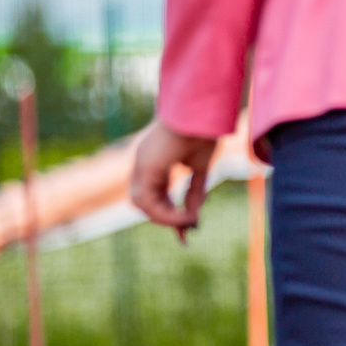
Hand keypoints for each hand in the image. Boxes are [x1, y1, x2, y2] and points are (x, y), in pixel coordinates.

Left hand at [128, 118, 220, 241]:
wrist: (204, 113)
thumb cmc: (204, 133)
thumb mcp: (201, 168)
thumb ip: (195, 191)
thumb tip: (193, 215)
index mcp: (155, 161)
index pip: (154, 194)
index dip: (169, 213)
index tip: (186, 232)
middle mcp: (144, 163)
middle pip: (144, 201)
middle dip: (165, 218)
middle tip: (186, 231)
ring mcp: (142, 163)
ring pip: (140, 203)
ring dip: (163, 218)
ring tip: (187, 223)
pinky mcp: (146, 165)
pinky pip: (148, 200)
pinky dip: (164, 213)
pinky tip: (184, 217)